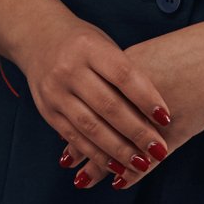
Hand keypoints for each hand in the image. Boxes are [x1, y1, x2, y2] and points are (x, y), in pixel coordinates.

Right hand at [13, 14, 173, 191]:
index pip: (123, 76)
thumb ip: (124, 73)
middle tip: (159, 150)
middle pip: (108, 105)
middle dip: (136, 131)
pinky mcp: (47, 111)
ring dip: (118, 149)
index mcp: (89, 47)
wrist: (37, 37)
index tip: (167, 119)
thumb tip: (155, 111)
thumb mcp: (104, 44)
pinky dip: (96, 154)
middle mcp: (69, 69)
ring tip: (141, 164)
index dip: (146, 99)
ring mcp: (55, 92)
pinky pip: (74, 137)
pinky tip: (115, 166)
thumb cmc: (83, 42)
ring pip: (90, 127)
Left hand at [74, 18, 203, 189]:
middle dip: (81, 147)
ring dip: (100, 165)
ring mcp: (151, 118)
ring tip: (83, 179)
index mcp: (123, 73)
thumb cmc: (197, 48)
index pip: (91, 103)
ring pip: (117, 147)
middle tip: (67, 162)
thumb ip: (132, 72)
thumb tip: (115, 83)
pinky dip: (133, 172)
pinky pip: (147, 160)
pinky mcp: (173, 134)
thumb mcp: (155, 55)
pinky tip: (120, 183)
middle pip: (98, 127)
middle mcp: (131, 98)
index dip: (76, 121)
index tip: (63, 134)